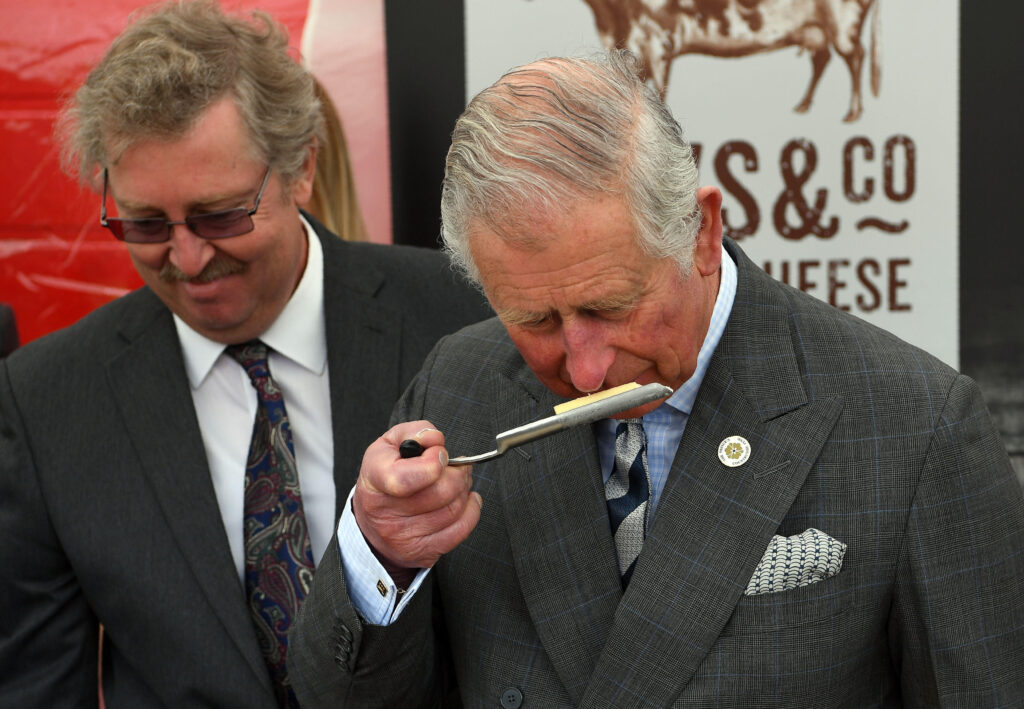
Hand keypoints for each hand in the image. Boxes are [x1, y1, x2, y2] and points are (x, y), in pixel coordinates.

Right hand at [353, 422, 481, 575]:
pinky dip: (472, 511)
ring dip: (465, 490)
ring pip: (453, 510)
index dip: (432, 464)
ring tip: (460, 480)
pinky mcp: (421, 552)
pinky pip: (460, 531)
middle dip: (458, 474)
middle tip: (458, 466)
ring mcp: (403, 536)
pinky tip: (468, 499)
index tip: (439, 454)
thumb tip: (435, 439)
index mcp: (375, 480)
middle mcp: (385, 513)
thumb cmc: (385, 474)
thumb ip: (414, 432)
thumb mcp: (390, 445)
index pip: (405, 479)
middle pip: (439, 493)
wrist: (371, 521)